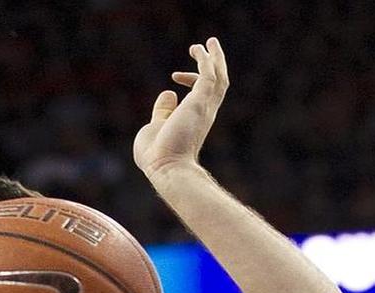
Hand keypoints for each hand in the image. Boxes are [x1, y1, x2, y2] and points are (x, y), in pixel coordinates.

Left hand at [133, 37, 228, 178]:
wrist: (166, 168)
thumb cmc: (158, 156)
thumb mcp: (155, 126)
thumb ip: (162, 111)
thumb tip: (168, 93)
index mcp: (195, 120)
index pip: (202, 95)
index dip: (190, 81)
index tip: (173, 77)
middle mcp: (204, 112)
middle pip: (218, 84)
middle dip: (214, 64)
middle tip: (207, 48)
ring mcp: (204, 107)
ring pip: (219, 77)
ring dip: (215, 58)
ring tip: (209, 42)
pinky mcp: (200, 102)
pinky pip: (208, 75)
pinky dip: (206, 60)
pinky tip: (198, 48)